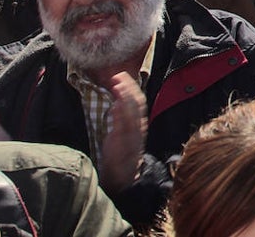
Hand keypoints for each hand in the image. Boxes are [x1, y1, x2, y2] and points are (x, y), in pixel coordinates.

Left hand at [99, 73, 145, 193]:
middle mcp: (137, 128)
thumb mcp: (125, 136)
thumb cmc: (121, 157)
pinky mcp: (122, 145)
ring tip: (117, 84)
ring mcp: (131, 136)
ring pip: (132, 112)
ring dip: (125, 97)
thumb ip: (123, 120)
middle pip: (137, 103)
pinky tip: (116, 105)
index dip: (131, 87)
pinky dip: (121, 115)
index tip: (122, 76)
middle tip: (118, 75)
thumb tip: (117, 103)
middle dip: (129, 88)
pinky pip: (124, 127)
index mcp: (138, 125)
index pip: (138, 101)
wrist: (124, 179)